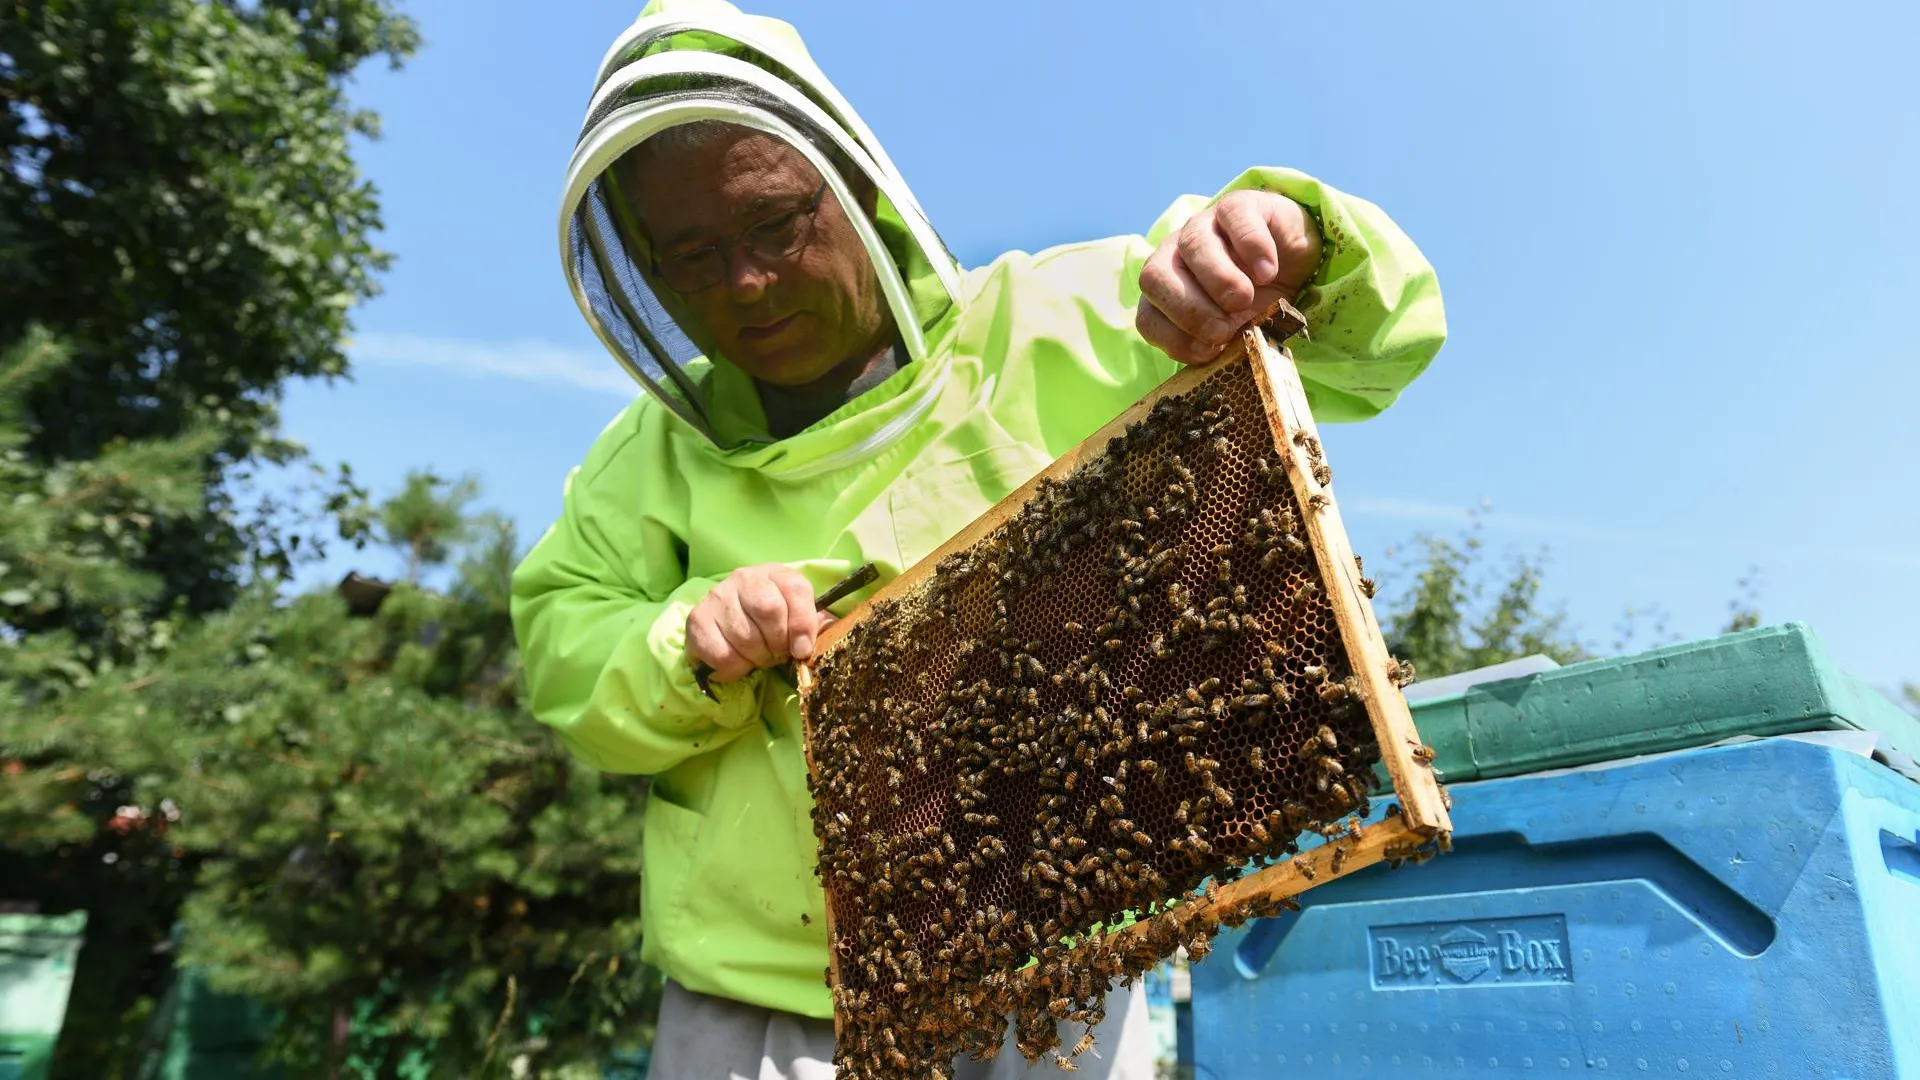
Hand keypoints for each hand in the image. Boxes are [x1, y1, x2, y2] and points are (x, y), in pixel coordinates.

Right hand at [686, 564, 832, 683]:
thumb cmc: (772, 623)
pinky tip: (738, 661)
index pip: (795, 590)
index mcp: (776, 573)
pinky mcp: (697, 619)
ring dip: (756, 658)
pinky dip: (735, 668)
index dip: (802, 624)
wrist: (726, 623)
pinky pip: (722, 654)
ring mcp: (718, 596)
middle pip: (769, 611)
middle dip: (778, 643)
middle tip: (776, 653)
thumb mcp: (797, 617)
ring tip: (757, 655)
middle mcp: (745, 578)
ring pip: (745, 636)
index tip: (802, 650)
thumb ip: (816, 624)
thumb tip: (830, 634)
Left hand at [1135, 190, 1321, 363]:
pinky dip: (1251, 247)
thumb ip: (1219, 342)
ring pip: (1192, 244)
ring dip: (1218, 280)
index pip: (1148, 318)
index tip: (1210, 352)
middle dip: (1188, 310)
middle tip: (1223, 329)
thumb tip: (1212, 354)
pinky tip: (1268, 272)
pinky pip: (1233, 216)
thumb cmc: (1258, 301)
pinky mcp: (1239, 205)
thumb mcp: (1237, 330)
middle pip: (1154, 276)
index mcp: (1168, 292)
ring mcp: (1205, 225)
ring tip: (1246, 300)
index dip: (1174, 340)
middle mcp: (1176, 255)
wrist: (1295, 260)